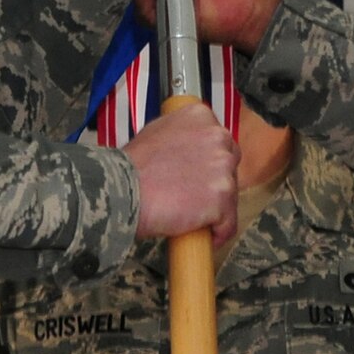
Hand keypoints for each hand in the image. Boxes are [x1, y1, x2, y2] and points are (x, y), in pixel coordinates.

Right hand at [124, 102, 239, 245]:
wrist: (123, 191)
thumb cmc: (132, 167)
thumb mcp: (157, 132)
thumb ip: (182, 135)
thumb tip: (190, 149)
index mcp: (201, 117)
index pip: (219, 143)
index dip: (209, 164)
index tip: (197, 177)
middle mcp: (218, 137)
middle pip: (230, 167)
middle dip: (216, 185)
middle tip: (192, 199)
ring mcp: (223, 167)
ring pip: (230, 196)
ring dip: (215, 210)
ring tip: (191, 219)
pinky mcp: (223, 197)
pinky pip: (228, 223)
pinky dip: (218, 233)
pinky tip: (202, 235)